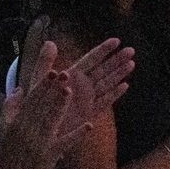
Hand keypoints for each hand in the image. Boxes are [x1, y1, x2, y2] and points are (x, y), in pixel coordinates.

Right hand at [0, 65, 81, 168]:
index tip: (52, 72)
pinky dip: (77, 134)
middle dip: (54, 90)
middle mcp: (28, 131)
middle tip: (65, 74)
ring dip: (61, 105)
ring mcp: (40, 143)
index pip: (32, 100)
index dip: (42, 86)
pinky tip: (89, 125)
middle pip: (43, 106)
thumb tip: (19, 88)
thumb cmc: (7, 155)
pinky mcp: (51, 155)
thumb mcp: (2, 129)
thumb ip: (9, 107)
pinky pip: (66, 143)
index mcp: (17, 123)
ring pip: (52, 120)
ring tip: (70, 90)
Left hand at [13, 39, 133, 140]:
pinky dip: (114, 94)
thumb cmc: (37, 104)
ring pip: (106, 83)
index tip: (117, 40)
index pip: (90, 59)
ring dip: (119, 74)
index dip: (103, 50)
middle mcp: (81, 85)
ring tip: (132, 63)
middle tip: (131, 50)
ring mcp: (86, 98)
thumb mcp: (39, 81)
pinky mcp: (88, 113)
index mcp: (71, 75)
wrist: (38, 128)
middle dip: (117, 60)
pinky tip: (124, 86)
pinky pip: (103, 102)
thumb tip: (49, 42)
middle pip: (103, 70)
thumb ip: (44, 62)